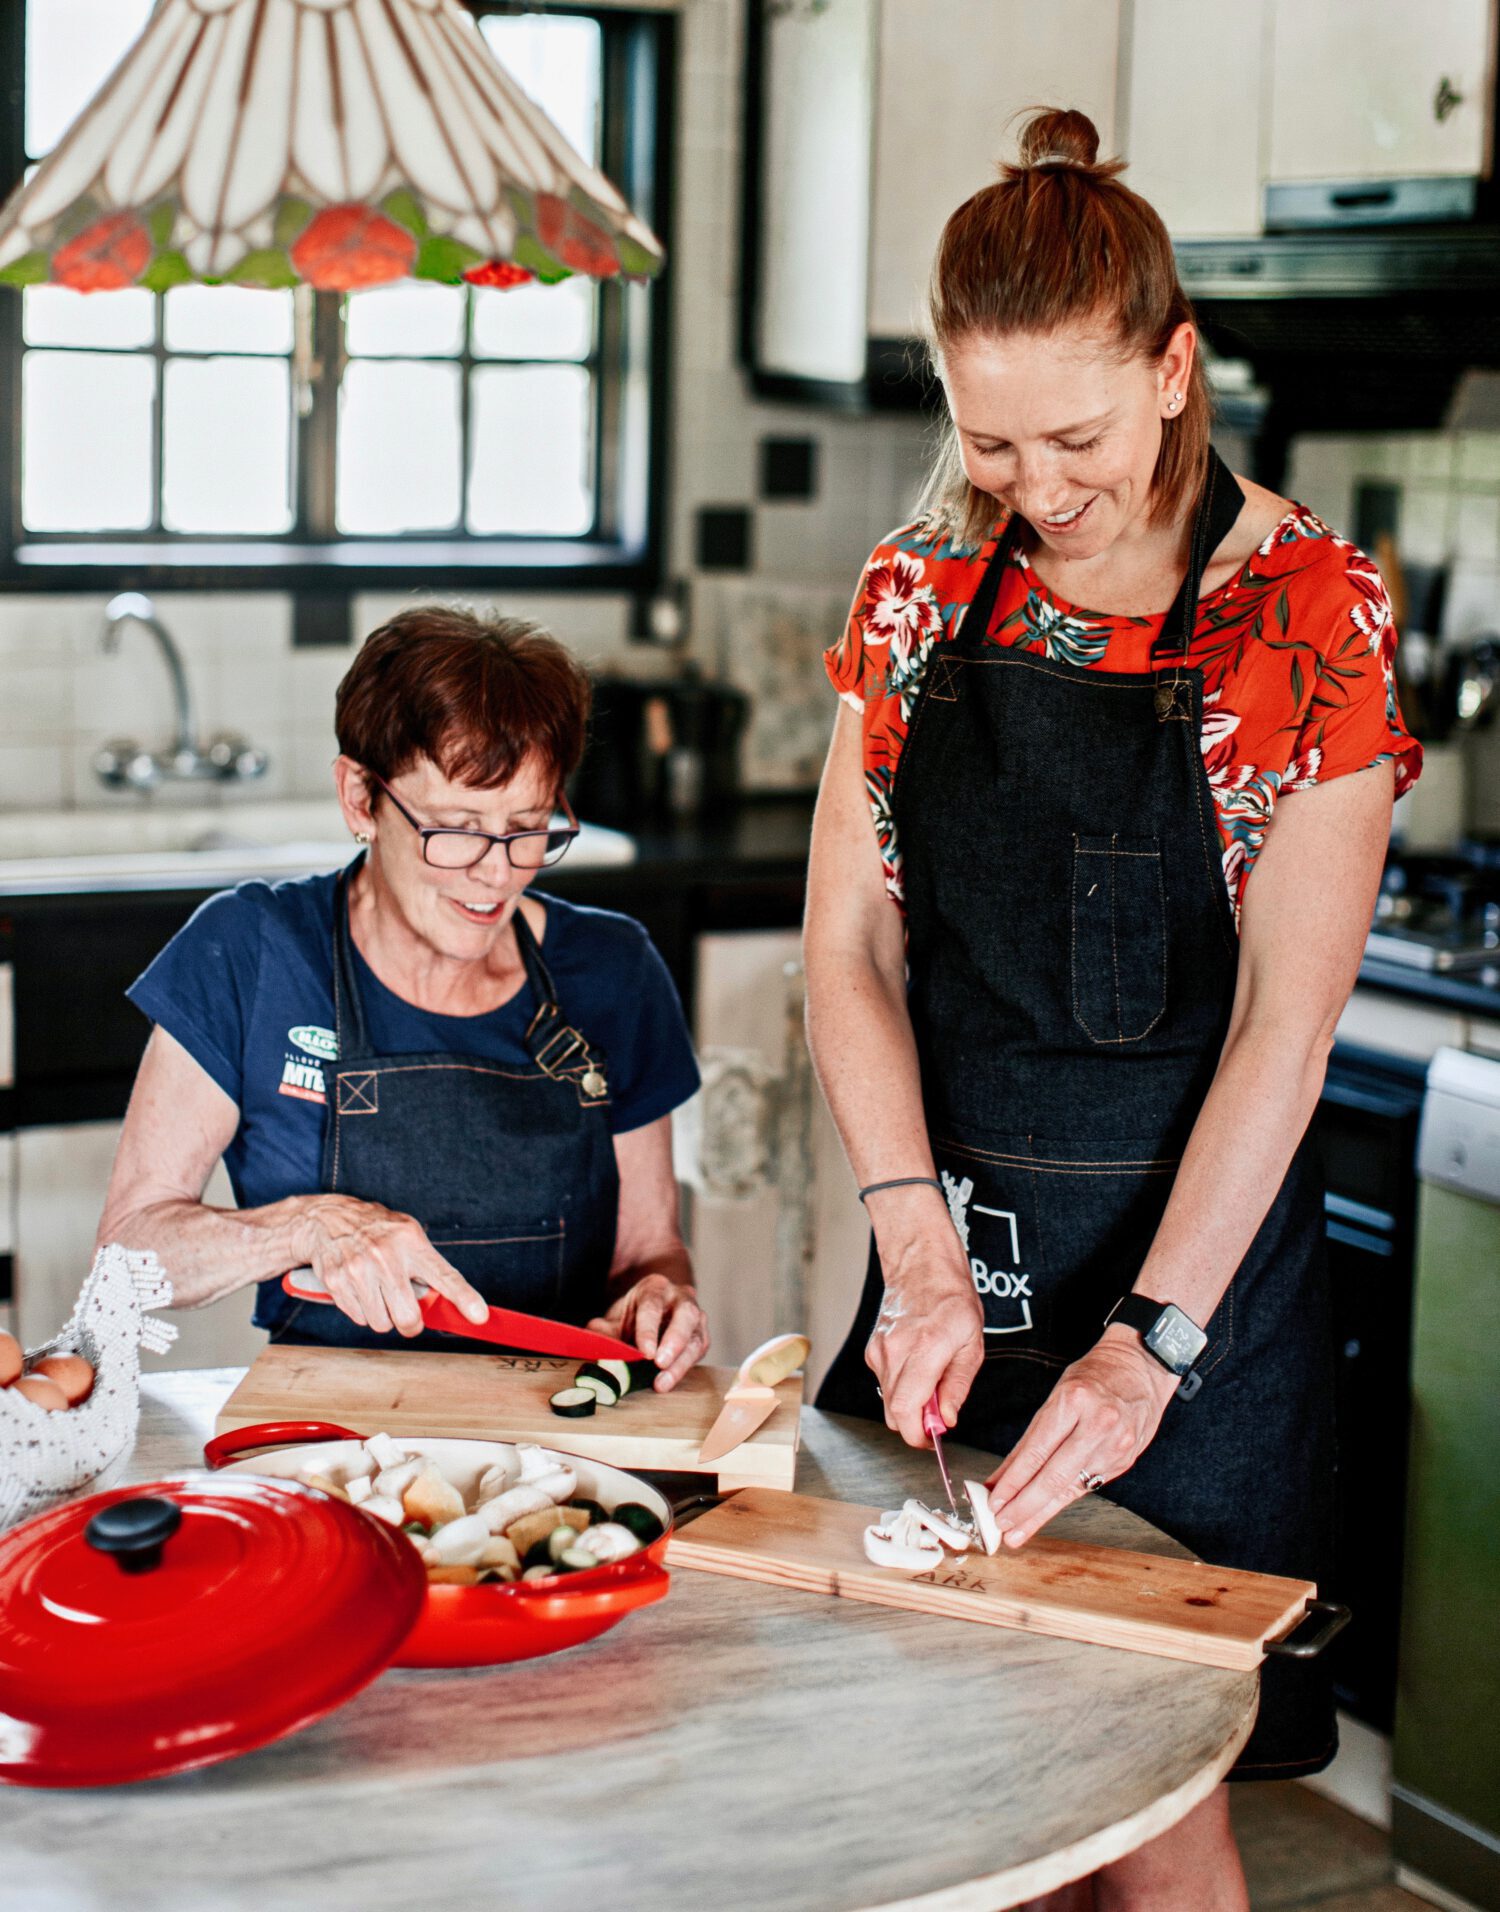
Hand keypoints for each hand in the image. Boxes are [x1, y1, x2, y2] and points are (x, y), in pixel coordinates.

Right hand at [294, 1195, 488, 1337]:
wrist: (327, 1219)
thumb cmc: (377, 1230)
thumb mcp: (407, 1234)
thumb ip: (426, 1265)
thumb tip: (443, 1302)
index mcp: (411, 1242)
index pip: (444, 1275)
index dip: (464, 1298)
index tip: (479, 1316)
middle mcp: (386, 1256)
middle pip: (407, 1317)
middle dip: (410, 1324)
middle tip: (408, 1316)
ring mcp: (359, 1269)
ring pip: (382, 1323)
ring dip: (383, 1316)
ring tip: (378, 1292)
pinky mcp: (336, 1281)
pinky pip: (359, 1318)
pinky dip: (362, 1311)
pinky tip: (359, 1289)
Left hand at [588, 1275, 708, 1391]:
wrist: (655, 1310)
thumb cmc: (634, 1315)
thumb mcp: (615, 1317)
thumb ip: (603, 1330)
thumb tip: (591, 1342)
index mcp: (655, 1288)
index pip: (653, 1306)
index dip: (648, 1330)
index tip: (644, 1353)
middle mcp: (681, 1297)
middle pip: (686, 1314)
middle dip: (674, 1340)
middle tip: (660, 1363)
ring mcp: (696, 1316)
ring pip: (696, 1336)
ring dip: (681, 1362)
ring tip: (662, 1382)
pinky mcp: (701, 1336)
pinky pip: (699, 1351)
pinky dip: (685, 1367)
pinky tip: (669, 1380)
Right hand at [864, 1220, 983, 1448]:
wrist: (922, 1267)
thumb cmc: (952, 1300)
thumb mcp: (972, 1343)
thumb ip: (958, 1385)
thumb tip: (946, 1420)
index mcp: (924, 1349)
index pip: (906, 1411)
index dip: (918, 1436)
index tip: (934, 1440)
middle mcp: (894, 1351)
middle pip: (894, 1414)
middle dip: (917, 1423)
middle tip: (940, 1412)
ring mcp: (878, 1350)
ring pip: (889, 1401)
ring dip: (910, 1403)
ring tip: (933, 1380)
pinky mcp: (872, 1350)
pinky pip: (885, 1384)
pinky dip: (902, 1387)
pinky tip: (918, 1367)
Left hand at [983, 1325, 1179, 1547]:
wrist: (1142, 1368)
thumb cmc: (1094, 1377)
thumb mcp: (1058, 1395)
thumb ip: (1032, 1439)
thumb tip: (1002, 1475)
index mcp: (1074, 1401)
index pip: (1036, 1450)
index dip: (1012, 1480)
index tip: (993, 1500)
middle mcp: (1097, 1425)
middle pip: (1053, 1476)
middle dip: (1023, 1505)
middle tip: (1000, 1523)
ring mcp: (1114, 1446)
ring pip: (1070, 1488)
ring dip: (1039, 1512)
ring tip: (1015, 1531)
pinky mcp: (1124, 1460)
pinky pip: (1087, 1486)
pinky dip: (1061, 1502)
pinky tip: (1043, 1514)